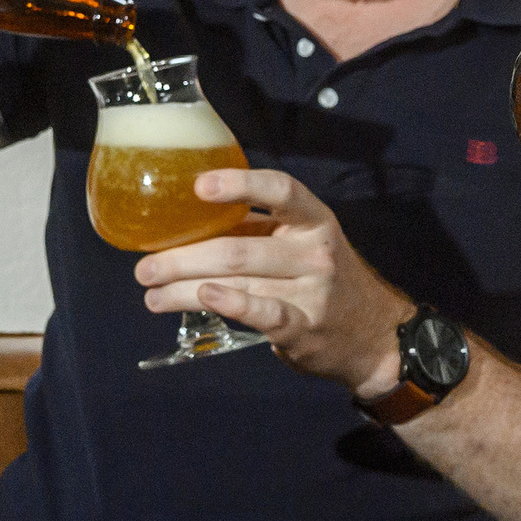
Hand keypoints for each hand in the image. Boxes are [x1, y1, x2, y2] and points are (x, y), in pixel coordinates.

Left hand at [136, 168, 415, 399]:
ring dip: (184, 289)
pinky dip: (230, 304)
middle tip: (144, 267)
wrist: (376, 336)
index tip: (197, 186)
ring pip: (237, 281)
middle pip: (237, 247)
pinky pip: (262, 313)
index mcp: (313, 220)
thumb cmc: (325, 282)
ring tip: (152, 294)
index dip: (239, 184)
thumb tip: (185, 223)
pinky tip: (202, 299)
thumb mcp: (305, 244)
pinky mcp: (304, 327)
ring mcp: (311, 291)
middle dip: (182, 257)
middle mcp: (314, 251)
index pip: (280, 190)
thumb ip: (260, 230)